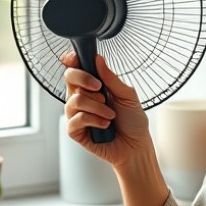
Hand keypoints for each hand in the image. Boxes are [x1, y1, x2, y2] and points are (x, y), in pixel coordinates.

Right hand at [61, 52, 152, 167]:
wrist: (136, 147)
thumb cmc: (133, 121)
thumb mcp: (128, 95)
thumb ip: (111, 78)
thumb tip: (98, 59)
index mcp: (92, 86)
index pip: (75, 68)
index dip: (72, 60)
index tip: (76, 58)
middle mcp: (81, 97)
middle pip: (69, 77)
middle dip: (86, 80)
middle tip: (101, 89)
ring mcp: (76, 114)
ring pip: (76, 100)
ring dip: (97, 107)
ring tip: (111, 115)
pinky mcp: (75, 131)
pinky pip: (77, 119)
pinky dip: (94, 120)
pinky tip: (105, 125)